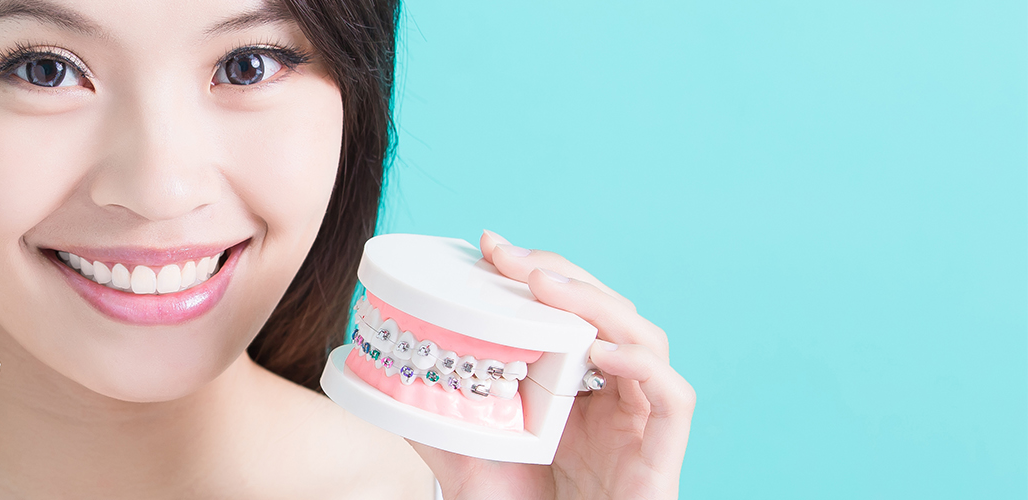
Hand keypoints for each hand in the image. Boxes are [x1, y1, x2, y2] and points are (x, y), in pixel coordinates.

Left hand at [408, 231, 695, 499]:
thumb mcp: (471, 456)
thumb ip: (437, 418)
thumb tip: (380, 377)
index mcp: (579, 386)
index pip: (571, 309)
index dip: (538, 272)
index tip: (489, 246)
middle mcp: (616, 394)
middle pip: (609, 310)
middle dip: (561, 274)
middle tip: (509, 257)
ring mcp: (644, 420)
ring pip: (645, 338)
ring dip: (598, 304)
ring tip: (545, 287)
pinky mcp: (663, 453)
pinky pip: (673, 394)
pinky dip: (641, 365)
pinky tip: (599, 352)